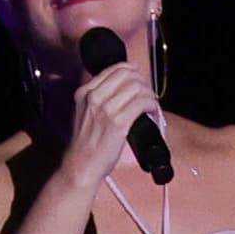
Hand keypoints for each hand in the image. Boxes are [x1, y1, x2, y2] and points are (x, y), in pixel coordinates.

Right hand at [62, 59, 161, 190]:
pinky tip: (153, 112)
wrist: (81, 164)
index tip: (140, 80)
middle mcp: (94, 97)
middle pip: (128, 75)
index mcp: (85, 91)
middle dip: (143, 82)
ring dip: (149, 94)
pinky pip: (142, 104)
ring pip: (137, 87)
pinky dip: (152, 106)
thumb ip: (99, 98)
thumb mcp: (85, 112)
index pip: (115, 68)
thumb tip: (125, 89)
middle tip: (148, 94)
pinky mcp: (118, 123)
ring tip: (151, 104)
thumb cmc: (86, 142)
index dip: (133, 72)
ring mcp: (105, 109)